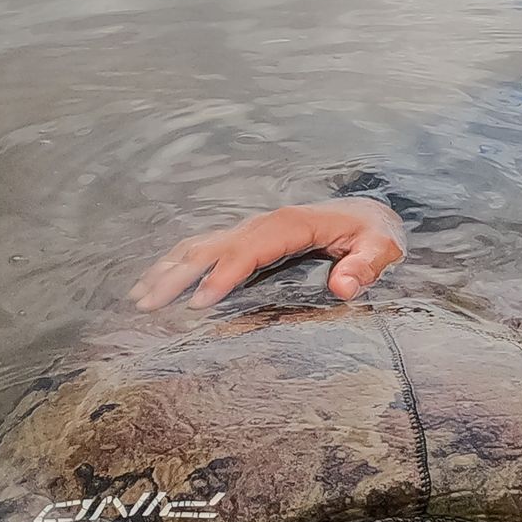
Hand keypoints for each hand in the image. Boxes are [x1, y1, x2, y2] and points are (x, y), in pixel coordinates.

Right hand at [130, 198, 406, 310]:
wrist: (368, 216)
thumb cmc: (375, 235)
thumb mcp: (383, 248)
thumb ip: (366, 265)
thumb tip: (343, 286)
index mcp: (292, 224)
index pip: (249, 250)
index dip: (223, 275)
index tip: (200, 302)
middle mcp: (263, 223)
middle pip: (213, 247)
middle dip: (179, 275)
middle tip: (149, 305)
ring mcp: (250, 229)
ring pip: (200, 246)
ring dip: (167, 269)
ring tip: (139, 298)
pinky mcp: (245, 238)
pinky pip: (204, 248)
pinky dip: (175, 264)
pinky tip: (153, 283)